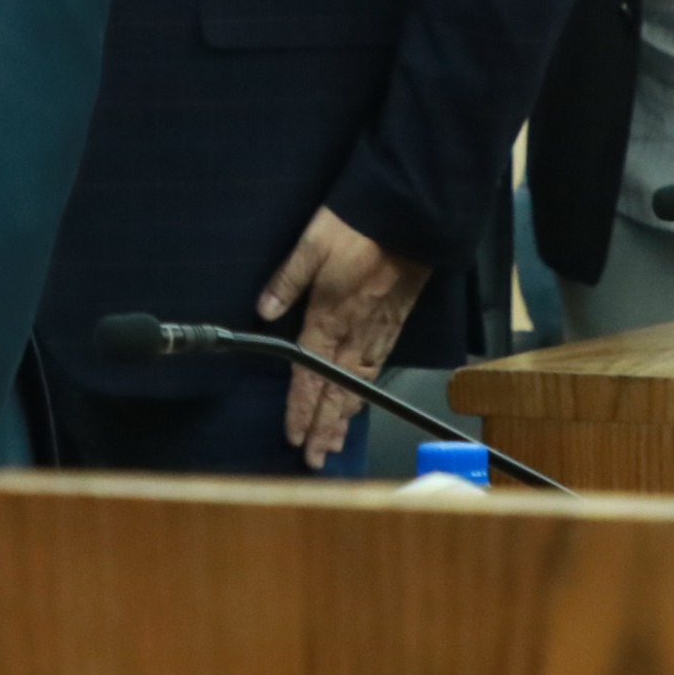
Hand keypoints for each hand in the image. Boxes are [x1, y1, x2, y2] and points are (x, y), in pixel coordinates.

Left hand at [257, 204, 433, 467]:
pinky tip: (360, 400)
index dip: (301, 409)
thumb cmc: (357, 226)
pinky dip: (366, 391)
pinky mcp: (395, 322)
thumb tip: (264, 309)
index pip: (309, 375)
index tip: (294, 437)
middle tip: (316, 459)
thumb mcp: (311, 244)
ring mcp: (378, 330)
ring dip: (345, 416)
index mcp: (329, 317)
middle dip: (324, 427)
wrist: (409, 215)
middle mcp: (354, 332)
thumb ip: (286, 280)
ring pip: (358, 385)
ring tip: (336, 442)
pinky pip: (377, 367)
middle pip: (336, 391)